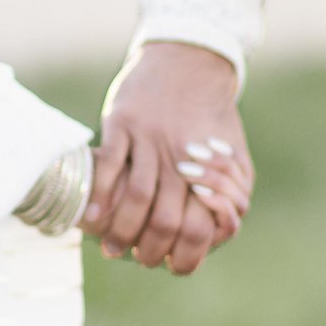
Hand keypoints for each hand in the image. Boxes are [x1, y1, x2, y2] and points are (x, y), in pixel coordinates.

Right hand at [84, 41, 251, 275]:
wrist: (190, 61)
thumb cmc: (212, 118)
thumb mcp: (235, 154)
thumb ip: (233, 192)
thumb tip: (220, 231)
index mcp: (210, 170)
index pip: (199, 228)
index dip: (185, 254)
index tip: (172, 264)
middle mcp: (181, 157)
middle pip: (164, 219)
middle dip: (149, 249)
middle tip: (138, 259)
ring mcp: (149, 139)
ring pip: (135, 196)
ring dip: (121, 230)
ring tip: (112, 247)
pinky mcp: (123, 122)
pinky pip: (108, 165)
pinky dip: (97, 196)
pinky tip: (90, 220)